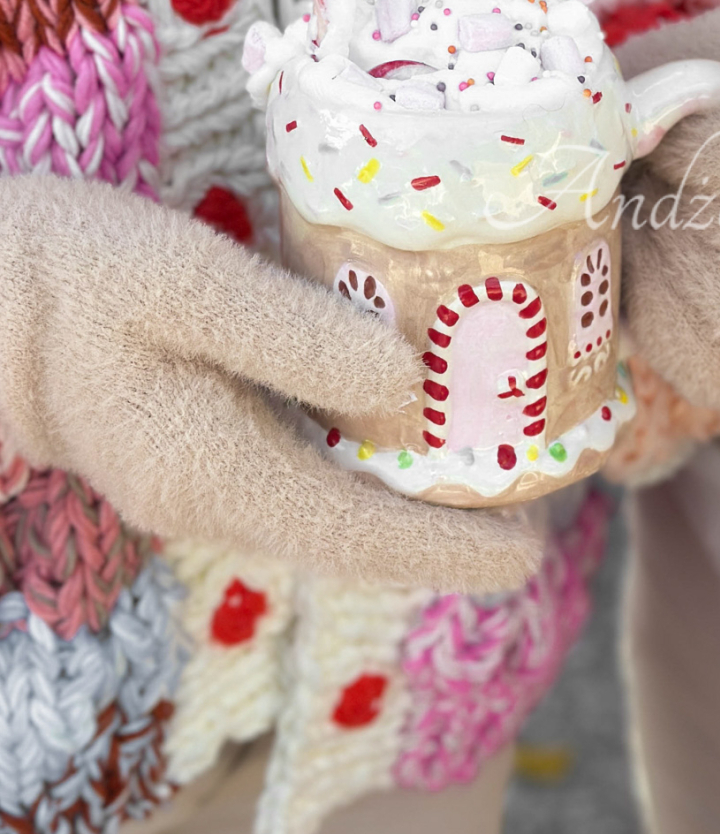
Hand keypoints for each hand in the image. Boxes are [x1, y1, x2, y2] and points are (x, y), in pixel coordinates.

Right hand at [0, 175, 540, 590]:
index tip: (532, 558)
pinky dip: (358, 468)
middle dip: (444, 534)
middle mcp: (213, 502)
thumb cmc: (67, 275)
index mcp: (220, 474)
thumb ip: (298, 338)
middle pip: (353, 538)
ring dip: (405, 504)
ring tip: (491, 466)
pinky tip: (396, 427)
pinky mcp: (183, 451)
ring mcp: (193, 484)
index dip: (450, 553)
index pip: (360, 539)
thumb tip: (410, 386)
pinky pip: (294, 479)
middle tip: (538, 502)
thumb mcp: (187, 285)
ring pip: (325, 513)